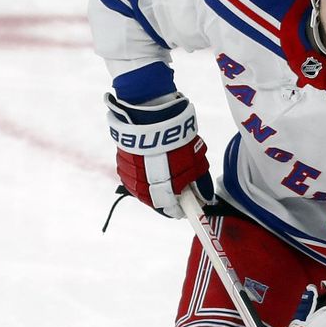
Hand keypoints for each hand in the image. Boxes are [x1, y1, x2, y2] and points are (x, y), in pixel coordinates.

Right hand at [105, 93, 213, 218]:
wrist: (149, 116)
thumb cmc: (175, 140)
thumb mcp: (195, 161)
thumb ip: (199, 182)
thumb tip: (205, 198)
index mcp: (163, 191)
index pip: (171, 210)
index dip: (179, 210)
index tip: (184, 209)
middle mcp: (144, 188)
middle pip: (155, 200)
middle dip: (166, 196)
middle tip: (175, 188)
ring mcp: (130, 177)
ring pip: (142, 188)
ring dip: (151, 185)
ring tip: (162, 171)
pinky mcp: (121, 165)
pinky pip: (132, 176)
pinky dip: (141, 173)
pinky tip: (149, 163)